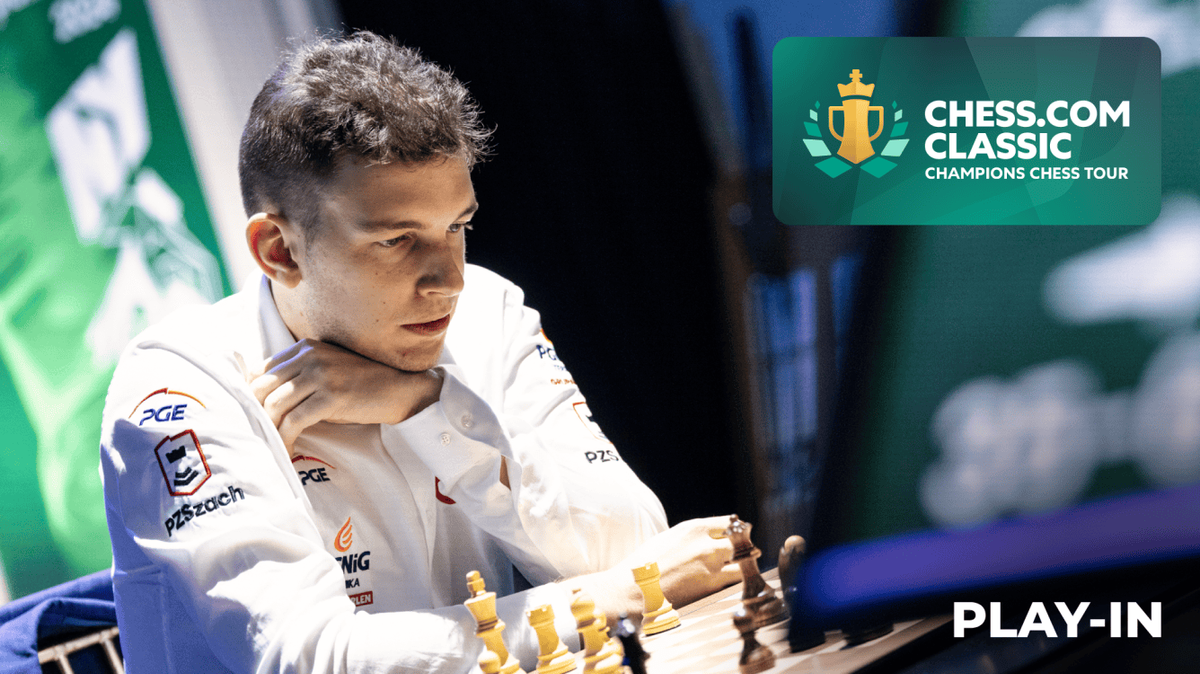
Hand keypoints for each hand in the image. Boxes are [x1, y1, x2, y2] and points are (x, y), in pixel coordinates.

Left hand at [248, 339, 441, 450]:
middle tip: (257, 437)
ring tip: (271, 448)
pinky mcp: (331, 396)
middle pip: (260, 387)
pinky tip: (287, 453)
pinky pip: (294, 422)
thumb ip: (299, 377)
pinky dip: (285, 440)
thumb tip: (263, 399)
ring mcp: (320, 374)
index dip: (251, 398)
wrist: (402, 390)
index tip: (252, 419)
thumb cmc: (363, 387)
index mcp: (305, 347)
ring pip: (274, 406)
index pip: (260, 370)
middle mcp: (309, 356)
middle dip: (254, 416)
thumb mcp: (328, 372)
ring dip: (269, 432)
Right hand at [568, 516, 740, 622]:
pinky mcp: (712, 588)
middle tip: (745, 553)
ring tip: (743, 569)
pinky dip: (739, 581)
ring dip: (745, 565)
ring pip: (744, 562)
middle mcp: (706, 544)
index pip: (730, 523)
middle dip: (745, 547)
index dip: (737, 530)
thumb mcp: (670, 538)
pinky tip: (735, 583)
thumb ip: (694, 536)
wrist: (631, 591)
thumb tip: (713, 538)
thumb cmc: (646, 565)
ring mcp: (711, 567)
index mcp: (694, 528)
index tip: (739, 536)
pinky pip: (736, 581)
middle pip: (741, 541)